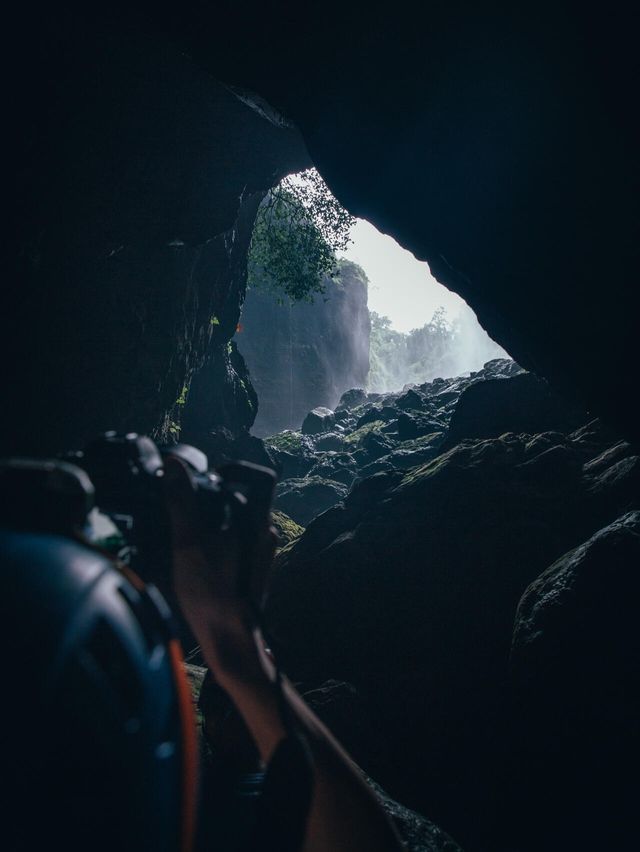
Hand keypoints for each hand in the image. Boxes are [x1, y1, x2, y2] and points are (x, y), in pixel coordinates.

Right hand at [163, 456, 276, 674]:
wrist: (230, 642)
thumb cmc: (212, 596)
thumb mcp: (188, 544)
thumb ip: (182, 502)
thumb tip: (174, 465)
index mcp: (256, 521)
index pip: (258, 477)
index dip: (235, 470)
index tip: (207, 477)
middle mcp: (264, 533)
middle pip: (243, 498)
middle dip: (214, 497)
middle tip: (186, 509)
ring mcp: (260, 552)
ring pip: (238, 521)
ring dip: (213, 521)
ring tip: (187, 537)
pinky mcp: (252, 568)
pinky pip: (236, 542)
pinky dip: (216, 541)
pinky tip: (195, 557)